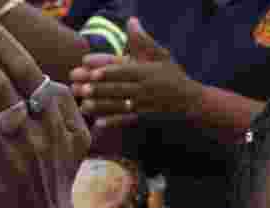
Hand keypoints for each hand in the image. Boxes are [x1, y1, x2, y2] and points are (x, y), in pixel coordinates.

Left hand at [69, 18, 200, 129]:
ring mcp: (142, 105)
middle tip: (79, 87)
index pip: (123, 69)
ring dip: (100, 105)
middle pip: (117, 88)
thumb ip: (143, 40)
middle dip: (97, 88)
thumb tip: (131, 21)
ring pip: (118, 105)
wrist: (190, 102)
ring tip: (83, 105)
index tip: (90, 68)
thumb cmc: (173, 76)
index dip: (107, 70)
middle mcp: (143, 88)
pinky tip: (98, 124)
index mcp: (145, 71)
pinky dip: (112, 122)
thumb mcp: (161, 55)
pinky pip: (126, 121)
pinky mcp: (143, 118)